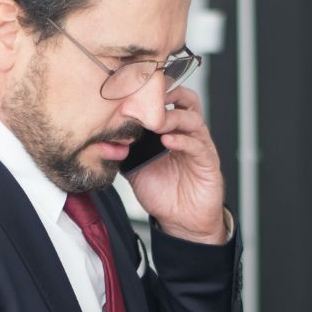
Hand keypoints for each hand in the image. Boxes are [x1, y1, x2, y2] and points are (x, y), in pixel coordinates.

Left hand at [126, 87, 227, 244]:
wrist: (181, 222)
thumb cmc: (162, 194)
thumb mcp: (135, 169)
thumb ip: (124, 152)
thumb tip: (103, 140)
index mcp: (171, 131)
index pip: (168, 101)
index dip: (155, 93)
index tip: (135, 89)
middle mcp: (187, 134)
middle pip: (186, 100)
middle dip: (170, 94)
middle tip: (150, 96)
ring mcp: (199, 146)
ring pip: (193, 119)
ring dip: (173, 118)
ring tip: (156, 122)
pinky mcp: (208, 162)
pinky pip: (197, 145)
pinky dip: (182, 140)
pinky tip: (167, 141)